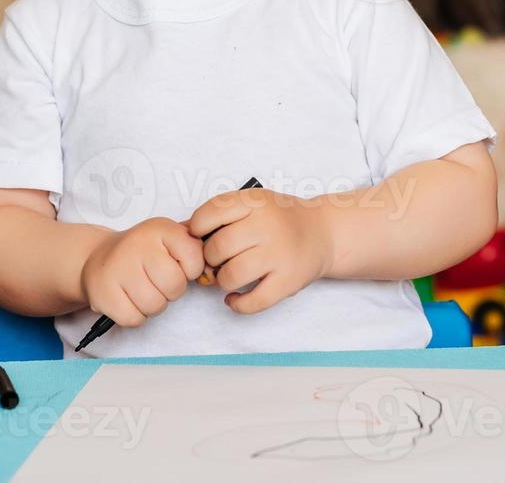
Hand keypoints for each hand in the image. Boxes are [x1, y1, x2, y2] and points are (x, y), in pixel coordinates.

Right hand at [79, 217, 204, 327]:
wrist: (97, 258)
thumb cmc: (142, 253)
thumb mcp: (169, 239)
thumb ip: (195, 248)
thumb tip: (216, 269)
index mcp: (160, 227)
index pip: (195, 258)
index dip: (190, 269)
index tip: (176, 264)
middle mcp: (137, 243)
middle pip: (175, 285)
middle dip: (170, 290)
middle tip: (156, 280)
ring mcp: (117, 268)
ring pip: (155, 305)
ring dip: (153, 304)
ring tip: (141, 289)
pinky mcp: (103, 292)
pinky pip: (134, 318)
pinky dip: (135, 315)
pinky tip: (127, 298)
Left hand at [186, 189, 334, 313]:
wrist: (324, 232)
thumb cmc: (279, 219)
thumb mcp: (252, 204)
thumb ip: (219, 214)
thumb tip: (180, 231)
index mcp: (255, 201)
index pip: (209, 214)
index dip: (197, 229)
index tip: (201, 236)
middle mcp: (267, 226)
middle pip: (217, 248)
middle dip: (210, 259)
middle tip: (217, 260)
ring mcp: (279, 254)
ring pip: (231, 276)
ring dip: (222, 281)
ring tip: (229, 277)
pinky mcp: (288, 281)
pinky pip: (253, 301)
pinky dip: (237, 304)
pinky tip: (234, 299)